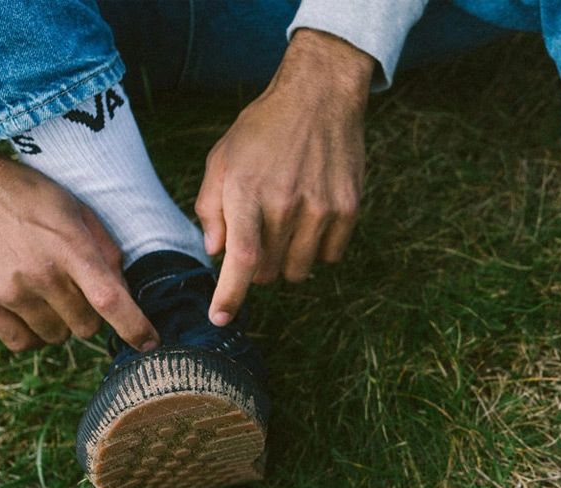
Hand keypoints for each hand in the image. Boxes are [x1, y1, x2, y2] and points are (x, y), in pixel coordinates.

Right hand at [0, 121, 157, 352]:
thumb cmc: (27, 195)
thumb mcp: (76, 210)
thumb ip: (105, 251)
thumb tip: (124, 292)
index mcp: (70, 248)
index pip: (110, 300)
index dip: (135, 327)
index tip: (149, 342)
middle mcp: (40, 274)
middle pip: (86, 326)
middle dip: (90, 313)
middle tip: (75, 288)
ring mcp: (9, 291)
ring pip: (56, 337)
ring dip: (60, 323)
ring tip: (46, 291)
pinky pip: (21, 343)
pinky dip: (32, 333)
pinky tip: (29, 309)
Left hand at [195, 29, 374, 325]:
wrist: (320, 96)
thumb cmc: (263, 128)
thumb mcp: (223, 158)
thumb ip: (212, 207)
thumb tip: (216, 252)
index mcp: (247, 190)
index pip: (241, 259)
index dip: (230, 296)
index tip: (221, 318)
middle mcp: (286, 203)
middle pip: (268, 272)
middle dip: (257, 267)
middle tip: (258, 236)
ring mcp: (321, 208)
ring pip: (299, 270)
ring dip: (287, 260)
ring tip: (287, 224)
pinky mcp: (348, 210)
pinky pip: (330, 256)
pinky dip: (317, 248)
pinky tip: (312, 217)